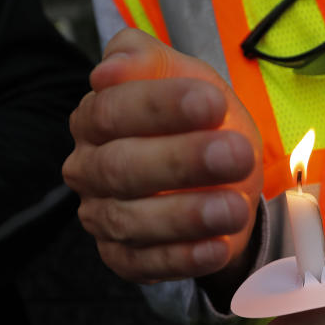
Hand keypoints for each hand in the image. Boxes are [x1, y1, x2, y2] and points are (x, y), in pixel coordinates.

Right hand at [63, 29, 262, 283]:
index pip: (113, 110)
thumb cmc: (200, 121)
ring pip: (132, 221)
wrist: (221, 176)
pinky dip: (183, 259)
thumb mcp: (185, 77)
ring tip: (234, 208)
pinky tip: (217, 248)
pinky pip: (146, 264)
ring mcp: (103, 217)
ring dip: (187, 216)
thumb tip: (108, 69)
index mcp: (94, 118)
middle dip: (182, 161)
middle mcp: (89, 169)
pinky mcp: (124, 258)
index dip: (161, 107)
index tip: (211, 103)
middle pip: (121, 167)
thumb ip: (146, 59)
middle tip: (235, 155)